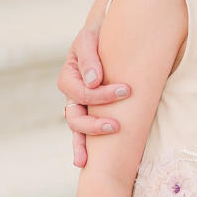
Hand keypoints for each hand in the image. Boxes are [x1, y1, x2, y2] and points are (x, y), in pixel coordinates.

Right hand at [58, 25, 129, 168]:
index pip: (80, 93)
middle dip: (93, 125)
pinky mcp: (94, 112)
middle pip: (74, 117)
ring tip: (87, 160)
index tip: (126, 90)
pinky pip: (86, 133)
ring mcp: (81, 106)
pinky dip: (83, 147)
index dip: (100, 96)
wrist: (110, 34)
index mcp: (69, 76)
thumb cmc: (100, 34)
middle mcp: (72, 94)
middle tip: (116, 126)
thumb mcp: (92, 38)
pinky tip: (84, 162)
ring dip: (83, 143)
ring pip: (77, 129)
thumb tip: (93, 81)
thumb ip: (90, 57)